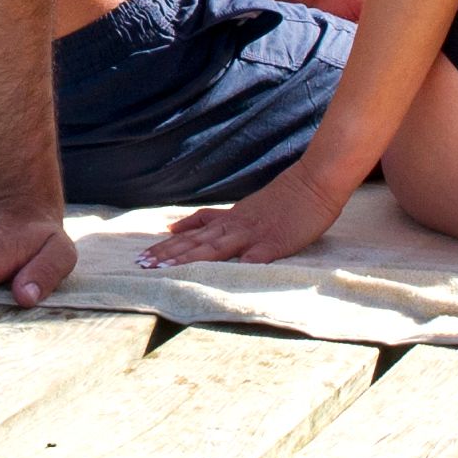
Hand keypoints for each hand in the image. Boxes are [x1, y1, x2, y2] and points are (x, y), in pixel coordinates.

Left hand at [139, 164, 348, 268]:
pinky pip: (257, 257)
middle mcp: (237, 226)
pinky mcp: (276, 243)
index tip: (144, 257)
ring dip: (190, 260)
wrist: (315, 182)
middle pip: (196, 243)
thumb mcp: (243, 207)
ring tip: (167, 271)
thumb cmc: (284, 198)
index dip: (168, 246)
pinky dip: (241, 266)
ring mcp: (255, 235)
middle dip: (168, 256)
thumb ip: (215, 218)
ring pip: (216, 248)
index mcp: (231, 220)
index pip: (192, 234)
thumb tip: (180, 227)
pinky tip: (227, 276)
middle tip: (142, 266)